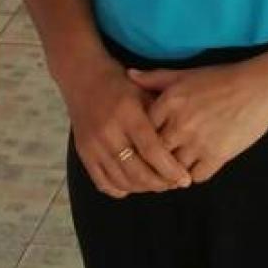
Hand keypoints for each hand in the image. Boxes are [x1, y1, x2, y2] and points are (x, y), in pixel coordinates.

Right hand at [63, 57, 191, 197]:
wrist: (84, 78)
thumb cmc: (121, 85)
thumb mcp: (145, 92)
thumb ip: (161, 118)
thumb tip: (183, 150)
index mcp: (127, 113)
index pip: (151, 150)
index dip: (170, 168)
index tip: (185, 179)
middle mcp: (108, 131)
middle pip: (137, 171)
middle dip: (159, 183)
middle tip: (174, 185)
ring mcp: (93, 145)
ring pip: (121, 180)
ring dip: (143, 188)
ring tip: (158, 184)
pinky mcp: (83, 154)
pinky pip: (103, 183)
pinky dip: (121, 189)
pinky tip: (134, 184)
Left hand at [135, 57, 267, 182]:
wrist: (260, 88)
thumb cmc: (222, 79)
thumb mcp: (186, 74)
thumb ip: (156, 78)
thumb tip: (129, 75)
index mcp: (169, 102)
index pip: (142, 131)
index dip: (141, 140)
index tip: (142, 145)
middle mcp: (180, 124)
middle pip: (155, 154)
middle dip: (154, 161)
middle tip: (154, 165)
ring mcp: (198, 142)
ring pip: (174, 169)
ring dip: (174, 171)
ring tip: (174, 170)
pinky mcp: (218, 156)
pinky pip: (196, 176)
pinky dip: (194, 175)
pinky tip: (196, 167)